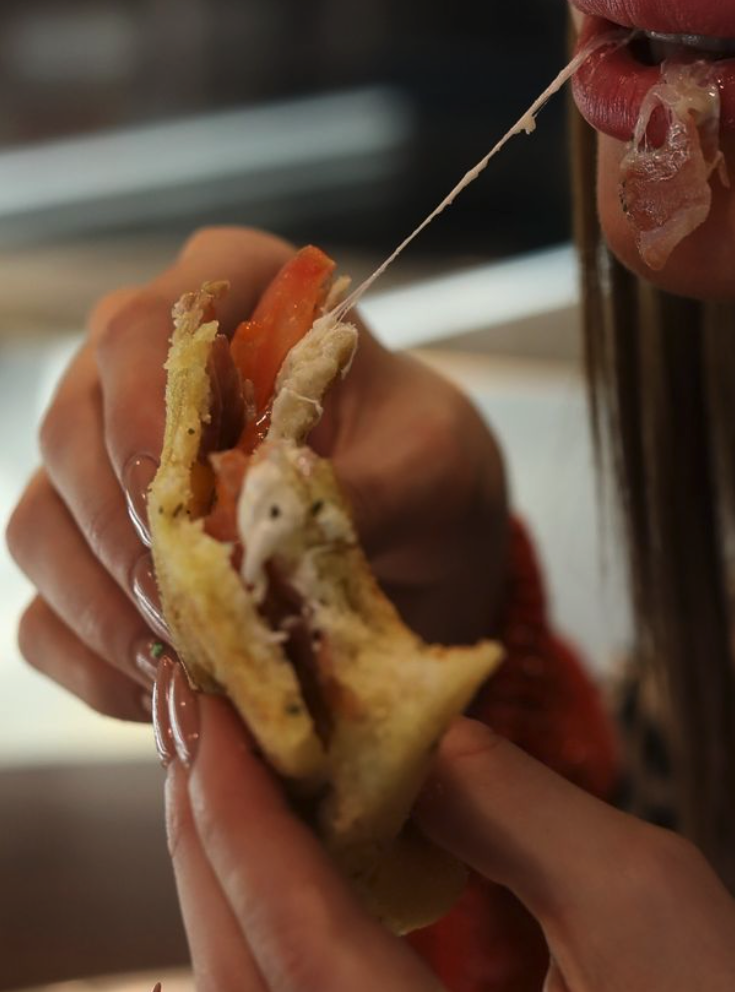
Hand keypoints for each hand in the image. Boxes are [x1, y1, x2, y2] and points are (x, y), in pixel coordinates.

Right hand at [5, 226, 508, 722]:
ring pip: (42, 528)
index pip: (147, 328)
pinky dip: (100, 669)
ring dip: (113, 611)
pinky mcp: (86, 562)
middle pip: (72, 434)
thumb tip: (256, 534)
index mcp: (231, 295)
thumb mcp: (436, 471)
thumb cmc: (429, 474)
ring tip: (204, 667)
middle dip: (136, 538)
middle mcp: (135, 368)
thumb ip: (366, 487)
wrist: (424, 552)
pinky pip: (45, 619)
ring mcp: (94, 466)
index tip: (196, 503)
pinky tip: (179, 695)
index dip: (152, 415)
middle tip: (208, 612)